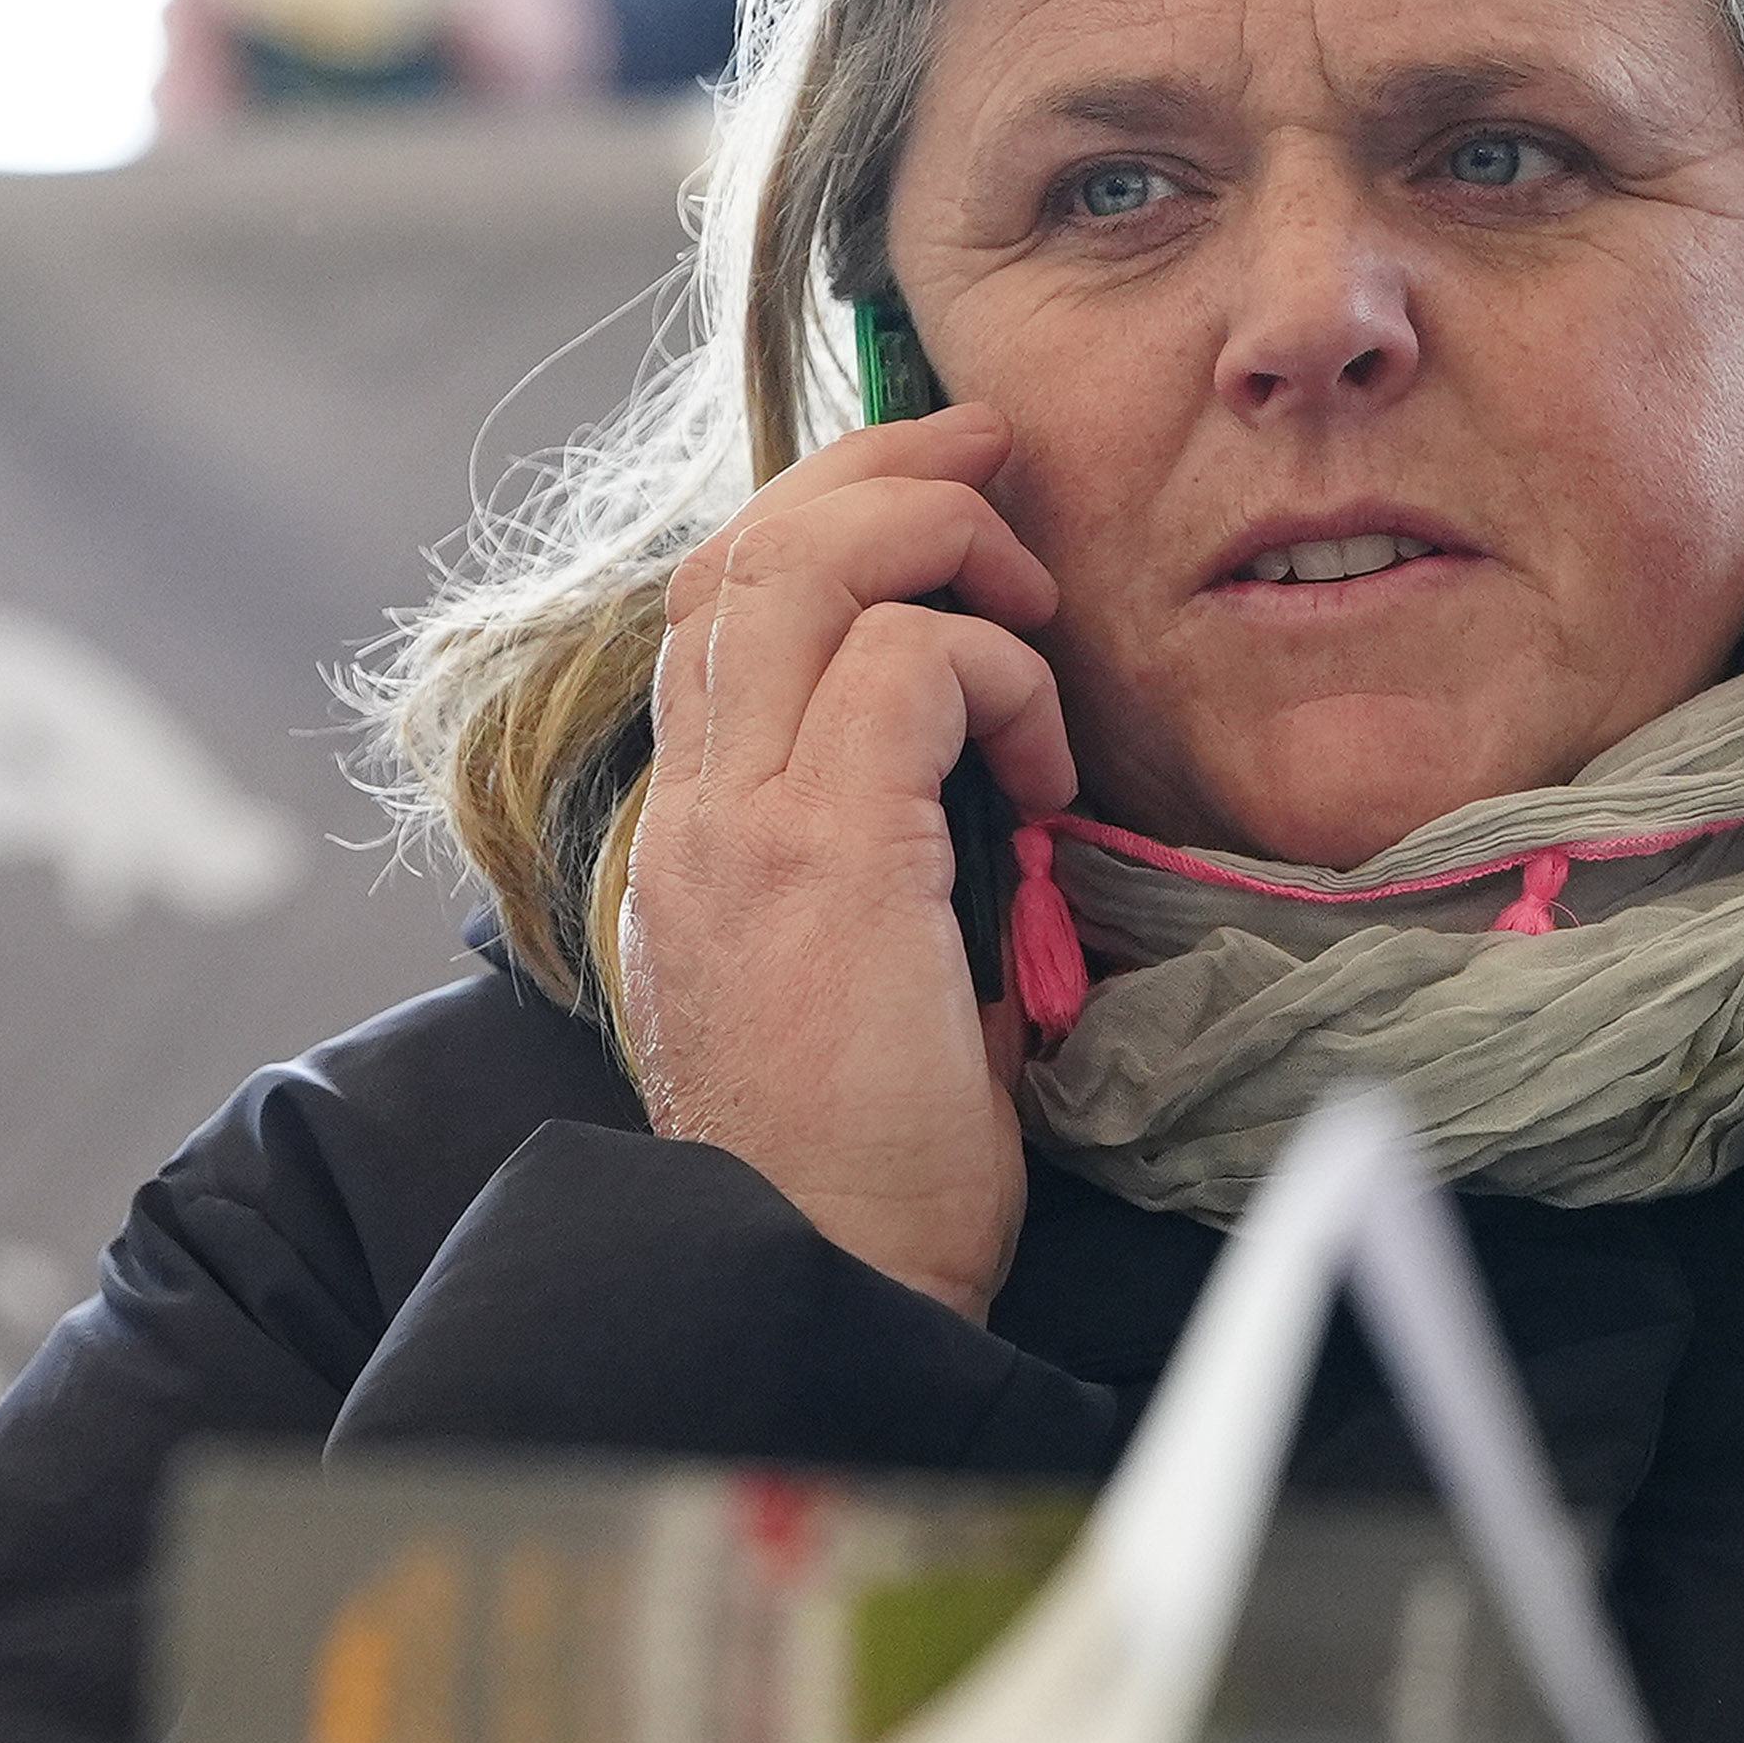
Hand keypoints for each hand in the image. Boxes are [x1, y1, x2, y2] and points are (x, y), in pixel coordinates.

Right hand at [617, 405, 1078, 1321]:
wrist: (824, 1285)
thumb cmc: (868, 1164)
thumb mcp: (868, 972)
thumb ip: (894, 853)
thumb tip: (996, 774)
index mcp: (695, 833)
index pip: (719, 604)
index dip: (826, 512)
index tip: (945, 492)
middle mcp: (693, 809)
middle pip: (747, 546)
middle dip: (884, 466)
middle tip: (996, 458)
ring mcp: (742, 825)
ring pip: (805, 564)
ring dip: (939, 539)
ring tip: (1029, 604)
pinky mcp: (823, 855)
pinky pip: (915, 666)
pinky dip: (1002, 676)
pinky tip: (1049, 770)